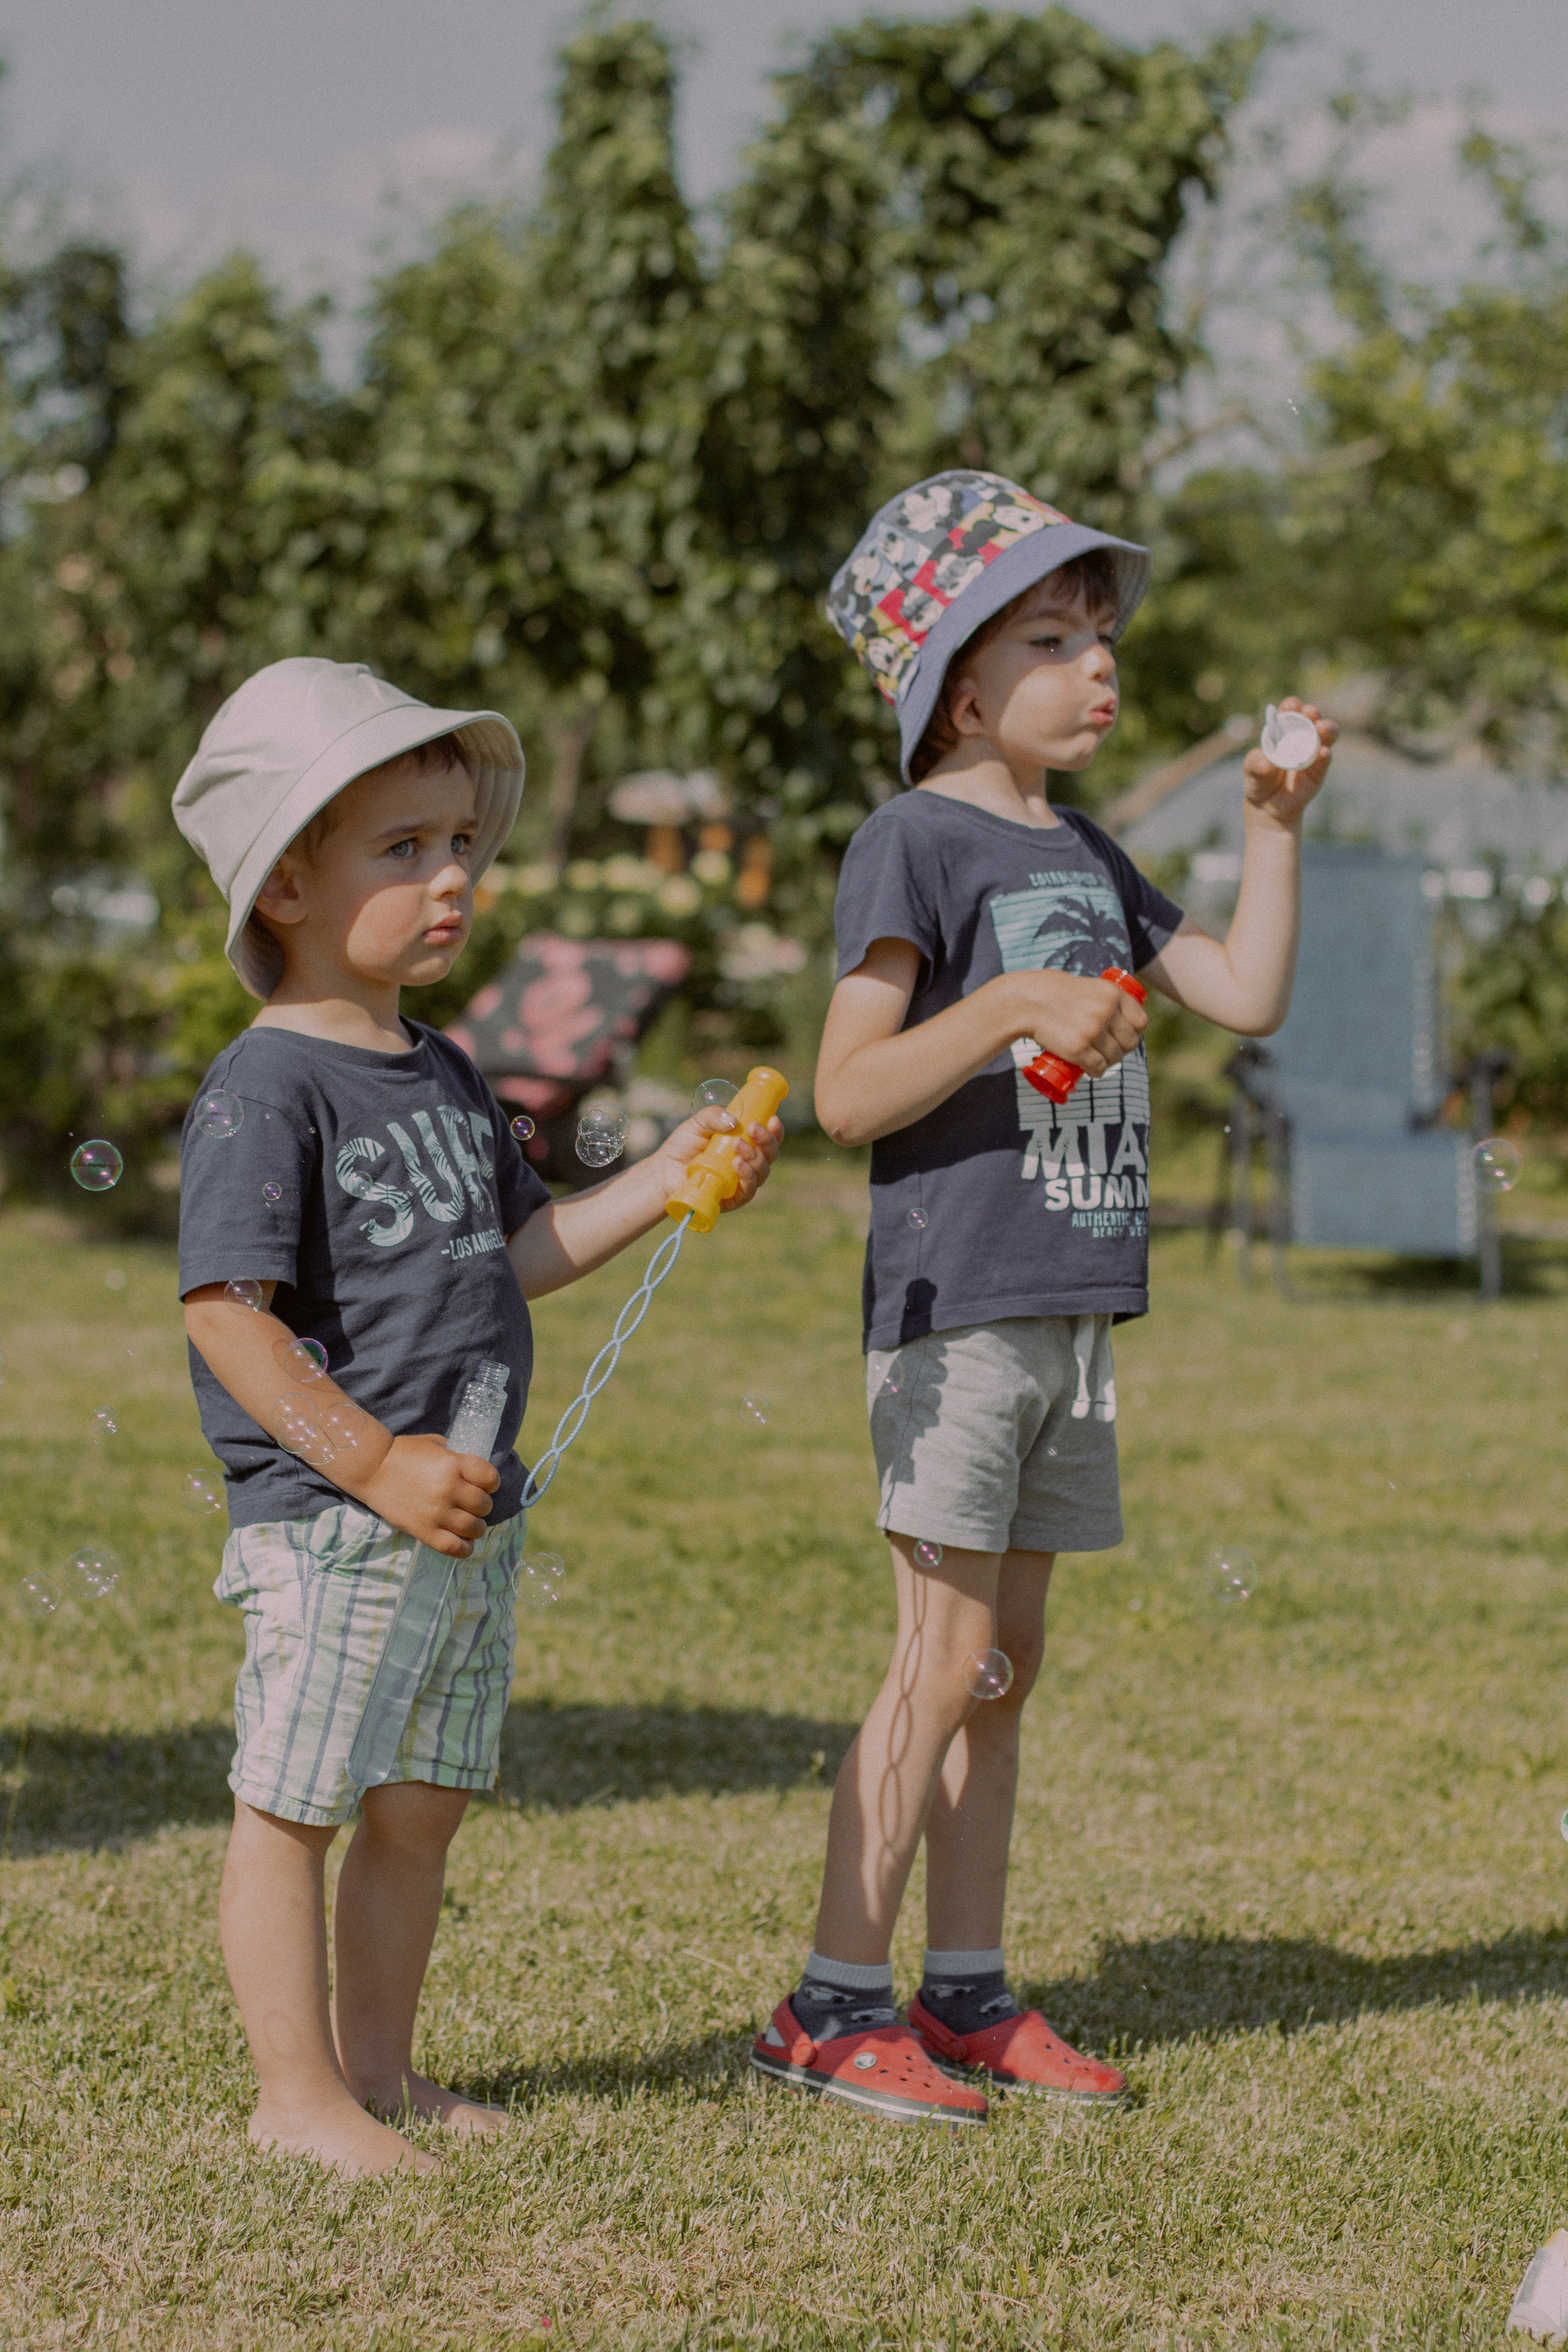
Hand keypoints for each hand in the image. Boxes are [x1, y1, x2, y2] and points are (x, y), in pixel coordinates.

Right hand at [349, 1433, 499, 1558]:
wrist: (371, 1469)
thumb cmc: (402, 1453)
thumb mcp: (433, 1444)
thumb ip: (454, 1455)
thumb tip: (470, 1468)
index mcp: (454, 1464)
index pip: (491, 1478)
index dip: (491, 1483)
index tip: (485, 1485)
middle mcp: (449, 1489)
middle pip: (484, 1505)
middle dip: (482, 1505)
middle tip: (472, 1505)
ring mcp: (437, 1512)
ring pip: (475, 1528)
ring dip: (476, 1527)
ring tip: (469, 1524)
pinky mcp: (424, 1531)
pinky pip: (455, 1547)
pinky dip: (465, 1548)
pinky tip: (464, 1542)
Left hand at [651, 1103, 783, 1213]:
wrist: (664, 1171)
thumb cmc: (683, 1146)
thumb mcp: (697, 1124)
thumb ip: (713, 1115)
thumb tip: (733, 1120)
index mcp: (746, 1143)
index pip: (769, 1138)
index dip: (775, 1130)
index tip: (772, 1119)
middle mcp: (749, 1163)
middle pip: (771, 1154)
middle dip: (766, 1140)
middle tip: (753, 1129)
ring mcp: (743, 1182)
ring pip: (763, 1171)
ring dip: (754, 1157)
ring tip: (737, 1146)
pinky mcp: (734, 1198)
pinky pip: (750, 1190)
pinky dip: (747, 1176)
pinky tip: (737, 1164)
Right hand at [1000, 968, 1146, 1077]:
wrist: (1026, 1001)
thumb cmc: (1054, 992)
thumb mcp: (1087, 987)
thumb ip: (1103, 998)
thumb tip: (1119, 1017)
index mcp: (1112, 993)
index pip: (1140, 1021)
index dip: (1134, 1033)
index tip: (1123, 1037)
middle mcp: (1106, 1011)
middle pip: (1130, 1042)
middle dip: (1122, 1050)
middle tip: (1109, 1051)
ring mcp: (1093, 1030)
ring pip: (1114, 1057)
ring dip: (1107, 1063)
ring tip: (1097, 1061)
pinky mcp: (1078, 1048)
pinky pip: (1098, 1067)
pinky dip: (1096, 1072)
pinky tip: (1091, 1071)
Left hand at [1243, 698, 1336, 827]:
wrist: (1269, 806)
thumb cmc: (1260, 779)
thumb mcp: (1252, 770)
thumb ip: (1256, 764)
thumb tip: (1266, 763)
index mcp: (1283, 731)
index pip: (1290, 713)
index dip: (1292, 706)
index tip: (1291, 706)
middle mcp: (1301, 738)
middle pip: (1311, 719)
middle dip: (1311, 713)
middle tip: (1309, 713)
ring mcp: (1312, 753)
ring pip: (1325, 736)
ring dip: (1326, 729)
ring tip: (1321, 728)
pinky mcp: (1319, 770)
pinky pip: (1324, 760)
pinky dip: (1325, 755)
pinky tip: (1323, 752)